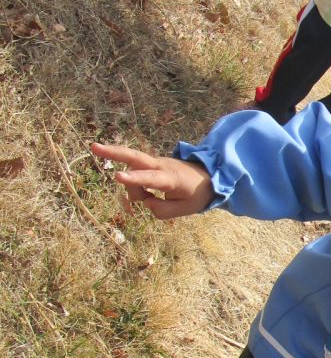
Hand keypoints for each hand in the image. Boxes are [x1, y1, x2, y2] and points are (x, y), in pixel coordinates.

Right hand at [91, 142, 213, 219]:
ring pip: (133, 169)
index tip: (118, 177)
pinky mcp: (152, 164)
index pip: (150, 179)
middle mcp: (161, 166)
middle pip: (134, 157)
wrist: (210, 176)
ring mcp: (155, 162)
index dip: (134, 180)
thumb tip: (145, 202)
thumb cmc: (197, 194)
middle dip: (113, 152)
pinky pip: (138, 175)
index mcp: (171, 179)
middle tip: (93, 146)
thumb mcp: (184, 210)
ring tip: (150, 198)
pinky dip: (137, 185)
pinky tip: (148, 193)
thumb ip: (162, 210)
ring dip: (134, 187)